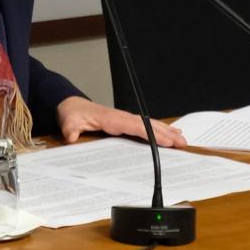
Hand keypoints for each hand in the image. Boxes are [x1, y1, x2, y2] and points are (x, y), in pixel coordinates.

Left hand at [56, 96, 186, 147]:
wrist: (70, 105)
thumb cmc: (71, 113)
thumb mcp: (68, 121)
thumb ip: (70, 129)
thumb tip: (71, 137)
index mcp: (111, 118)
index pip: (135, 126)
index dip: (151, 133)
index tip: (165, 140)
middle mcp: (120, 117)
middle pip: (147, 124)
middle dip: (165, 133)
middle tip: (182, 143)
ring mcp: (123, 118)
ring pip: (148, 124)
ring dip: (165, 131)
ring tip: (182, 139)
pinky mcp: (124, 122)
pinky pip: (144, 125)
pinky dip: (158, 128)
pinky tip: (170, 132)